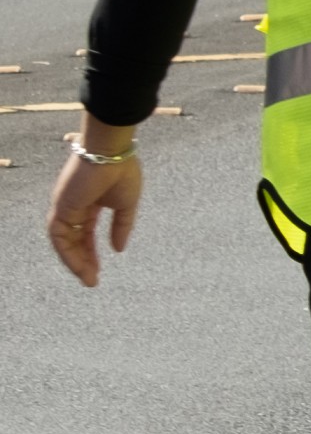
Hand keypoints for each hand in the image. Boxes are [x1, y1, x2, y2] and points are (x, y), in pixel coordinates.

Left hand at [42, 123, 141, 286]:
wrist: (111, 152)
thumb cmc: (122, 171)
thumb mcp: (127, 205)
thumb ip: (122, 227)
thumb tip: (118, 249)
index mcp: (89, 204)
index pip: (85, 234)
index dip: (92, 252)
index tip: (100, 270)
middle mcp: (73, 207)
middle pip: (73, 240)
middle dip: (82, 261)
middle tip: (92, 280)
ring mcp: (64, 207)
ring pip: (64, 242)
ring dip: (75, 262)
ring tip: (88, 278)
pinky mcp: (60, 207)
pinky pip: (60, 237)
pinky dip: (68, 253)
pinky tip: (81, 265)